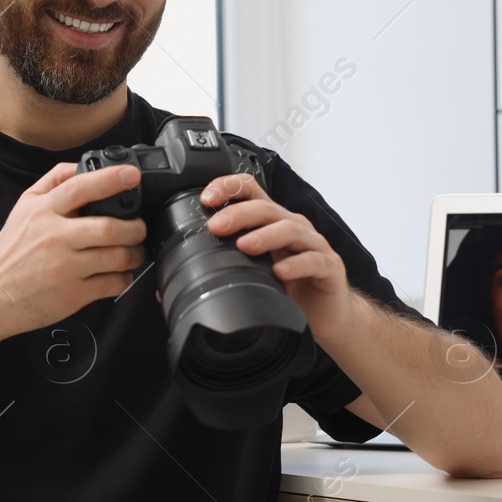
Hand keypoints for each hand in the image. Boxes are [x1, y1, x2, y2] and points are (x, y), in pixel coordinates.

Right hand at [0, 161, 147, 338]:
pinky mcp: (73, 294)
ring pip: (118, 257)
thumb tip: (83, 165)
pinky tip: (118, 272)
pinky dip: (124, 277)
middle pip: (109, 228)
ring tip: (134, 250)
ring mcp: (65, 267)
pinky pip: (113, 283)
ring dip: (135, 253)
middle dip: (135, 227)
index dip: (110, 179)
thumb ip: (54, 181)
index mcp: (44, 212)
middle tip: (138, 227)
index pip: (80, 188)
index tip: (132, 175)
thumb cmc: (12, 250)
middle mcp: (55, 238)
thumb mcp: (25, 206)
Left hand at [199, 173, 356, 338]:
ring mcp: (313, 245)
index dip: (229, 188)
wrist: (327, 313)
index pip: (251, 191)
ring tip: (244, 246)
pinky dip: (296, 264)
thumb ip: (222, 268)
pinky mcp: (329, 267)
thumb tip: (172, 283)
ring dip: (265, 235)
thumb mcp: (252, 272)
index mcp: (272, 222)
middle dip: (239, 213)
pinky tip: (280, 271)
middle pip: (267, 208)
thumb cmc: (289, 288)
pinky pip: (314, 260)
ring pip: (291, 229)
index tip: (206, 199)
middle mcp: (293, 226)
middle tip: (216, 226)